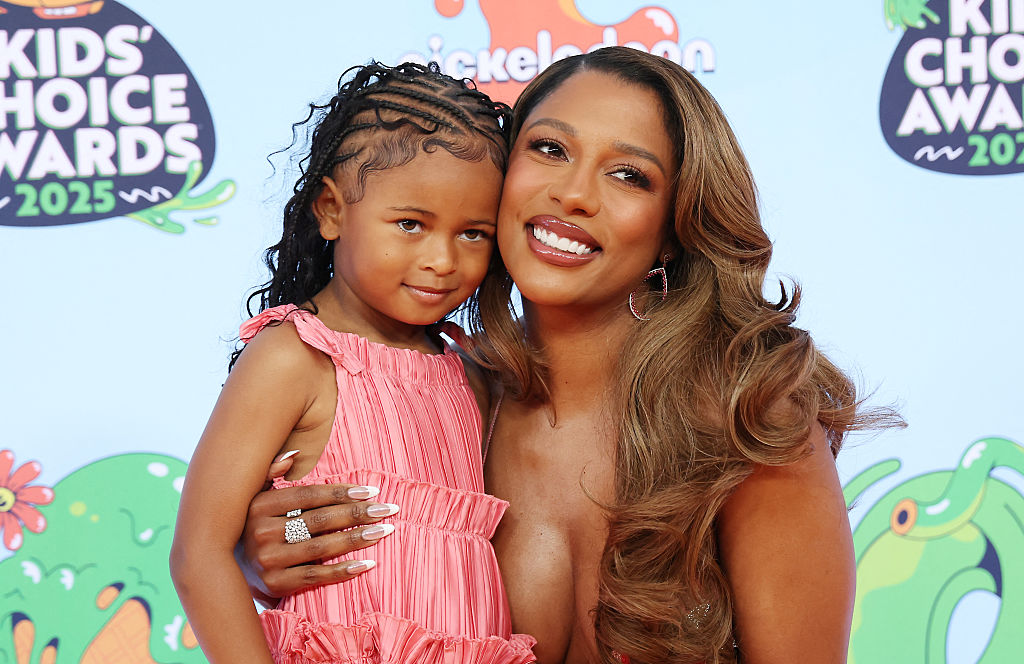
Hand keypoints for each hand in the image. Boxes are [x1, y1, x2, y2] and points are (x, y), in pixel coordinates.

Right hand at [237, 452, 398, 606]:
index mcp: (258, 506)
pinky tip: (368, 563)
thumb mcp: (255, 498)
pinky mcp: (275, 585)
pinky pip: (316, 576)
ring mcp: (267, 561)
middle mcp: (260, 532)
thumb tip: (295, 454)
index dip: (341, 493)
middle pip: (319, 520)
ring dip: (357, 538)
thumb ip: (272, 473)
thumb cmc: (253, 527)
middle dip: (357, 513)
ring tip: (384, 531)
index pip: (308, 496)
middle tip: (387, 509)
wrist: (227, 572)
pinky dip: (343, 570)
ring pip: (321, 547)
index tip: (371, 491)